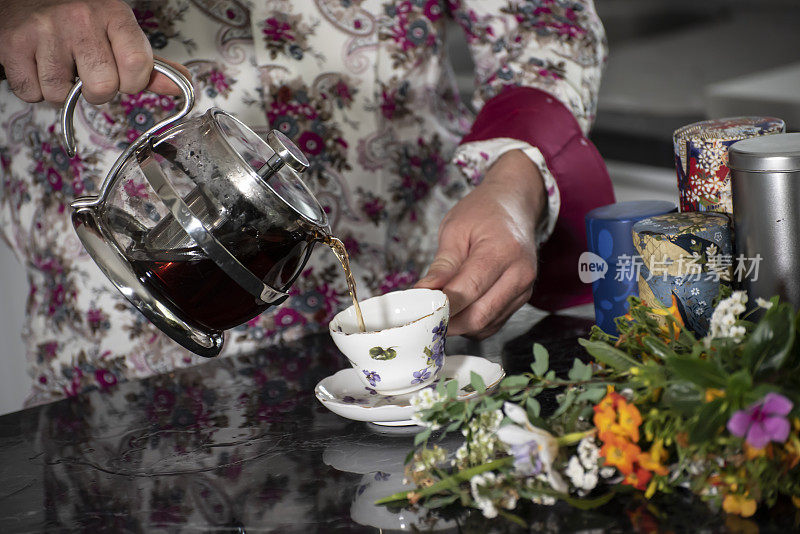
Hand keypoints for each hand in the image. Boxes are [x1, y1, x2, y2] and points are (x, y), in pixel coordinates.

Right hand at [0, 0, 187, 104]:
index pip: (138, 68)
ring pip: (62, 95)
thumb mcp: (120, 33)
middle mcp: (80, 18)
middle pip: (102, 88)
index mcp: (114, 14)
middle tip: (87, 73)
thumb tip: (180, 89)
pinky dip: (35, 88)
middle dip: (96, 91)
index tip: (122, 77)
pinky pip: (32, 93)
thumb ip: (149, 66)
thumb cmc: (80, 21)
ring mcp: (46, 30)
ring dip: (61, 90)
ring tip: (60, 64)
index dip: (130, 84)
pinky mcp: (13, 43)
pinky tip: (38, 64)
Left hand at [415, 149, 545, 338]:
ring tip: (438, 311)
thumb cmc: (483, 212)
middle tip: (423, 317)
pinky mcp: (521, 299)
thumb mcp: (454, 230)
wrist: (514, 204)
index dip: (442, 307)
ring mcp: (524, 289)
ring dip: (459, 326)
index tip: (418, 312)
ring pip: (486, 325)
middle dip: (448, 322)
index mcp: (502, 251)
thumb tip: (423, 294)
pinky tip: (458, 310)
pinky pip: (493, 323)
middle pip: (479, 316)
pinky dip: (472, 324)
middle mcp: (519, 274)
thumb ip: (442, 266)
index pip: (468, 290)